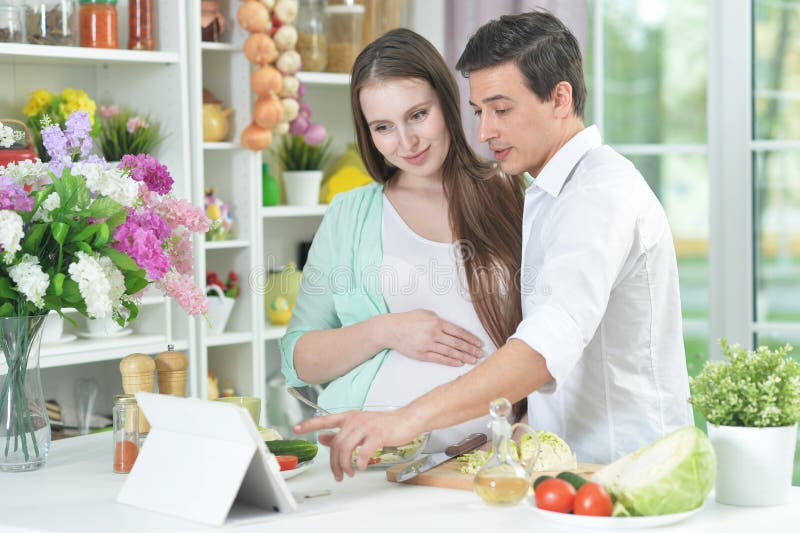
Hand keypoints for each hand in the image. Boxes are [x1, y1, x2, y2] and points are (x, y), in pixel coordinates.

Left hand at [294, 408, 423, 480]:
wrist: (407, 419)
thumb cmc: (385, 424)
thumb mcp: (360, 426)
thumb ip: (341, 432)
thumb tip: (322, 437)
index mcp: (349, 417)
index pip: (325, 420)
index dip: (309, 424)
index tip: (296, 428)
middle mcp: (355, 420)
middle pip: (336, 443)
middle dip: (334, 462)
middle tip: (338, 474)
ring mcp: (366, 426)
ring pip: (346, 448)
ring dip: (345, 465)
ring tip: (349, 473)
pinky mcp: (378, 434)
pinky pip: (363, 451)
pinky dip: (360, 462)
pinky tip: (361, 466)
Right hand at [379, 310, 483, 365]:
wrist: (391, 330)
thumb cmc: (407, 320)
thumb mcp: (425, 313)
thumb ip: (438, 319)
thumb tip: (450, 328)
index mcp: (436, 322)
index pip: (458, 332)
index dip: (470, 338)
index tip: (479, 343)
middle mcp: (433, 333)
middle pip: (457, 343)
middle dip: (471, 349)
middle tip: (480, 353)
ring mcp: (428, 345)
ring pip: (450, 352)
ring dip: (463, 357)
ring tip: (473, 360)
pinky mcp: (422, 354)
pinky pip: (439, 359)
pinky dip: (450, 361)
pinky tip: (459, 363)